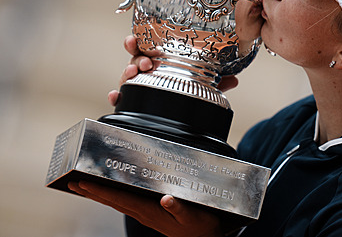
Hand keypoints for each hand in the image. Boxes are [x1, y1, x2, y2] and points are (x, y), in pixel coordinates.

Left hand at [68, 181, 223, 236]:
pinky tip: (109, 193)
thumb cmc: (200, 226)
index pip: (120, 200)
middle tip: (72, 183)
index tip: (83, 184)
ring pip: (116, 203)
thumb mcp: (193, 216)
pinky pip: (125, 203)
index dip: (101, 192)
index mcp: (151, 212)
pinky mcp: (150, 213)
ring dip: (99, 195)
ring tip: (83, 187)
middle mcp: (144, 213)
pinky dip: (113, 197)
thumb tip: (166, 199)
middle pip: (112, 201)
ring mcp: (145, 214)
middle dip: (92, 192)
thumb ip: (179, 208)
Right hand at [108, 36, 239, 106]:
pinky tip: (115, 96)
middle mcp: (146, 71)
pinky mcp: (133, 101)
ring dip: (127, 72)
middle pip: (135, 59)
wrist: (180, 115)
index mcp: (160, 61)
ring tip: (133, 73)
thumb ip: (217, 81)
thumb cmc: (185, 89)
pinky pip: (122, 99)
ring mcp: (138, 86)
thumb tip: (233, 80)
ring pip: (126, 76)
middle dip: (136, 58)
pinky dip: (117, 97)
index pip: (148, 48)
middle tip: (145, 62)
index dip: (139, 41)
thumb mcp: (202, 83)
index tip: (135, 39)